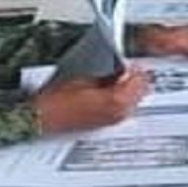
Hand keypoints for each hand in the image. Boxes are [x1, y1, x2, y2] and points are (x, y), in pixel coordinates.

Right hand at [31, 68, 149, 133]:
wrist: (45, 117)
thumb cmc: (58, 100)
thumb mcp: (85, 78)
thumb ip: (107, 74)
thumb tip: (118, 70)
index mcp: (117, 100)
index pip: (140, 81)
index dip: (135, 69)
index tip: (129, 62)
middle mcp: (120, 113)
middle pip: (141, 93)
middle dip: (135, 80)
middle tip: (126, 69)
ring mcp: (114, 120)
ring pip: (134, 101)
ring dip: (129, 89)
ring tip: (116, 79)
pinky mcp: (107, 123)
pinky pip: (123, 109)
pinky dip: (121, 99)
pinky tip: (109, 92)